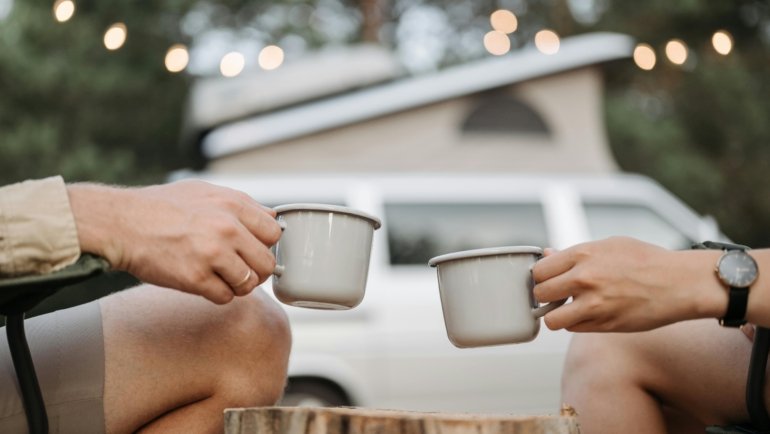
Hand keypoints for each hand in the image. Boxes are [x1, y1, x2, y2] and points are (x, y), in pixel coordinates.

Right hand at [69, 180, 282, 303]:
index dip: (265, 245)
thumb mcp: (204, 191)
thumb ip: (241, 204)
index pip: (274, 233)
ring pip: (249, 284)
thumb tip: (273, 218)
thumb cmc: (160, 207)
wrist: (120, 223)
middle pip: (266, 263)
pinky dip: (217, 295)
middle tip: (238, 270)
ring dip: (237, 285)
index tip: (252, 250)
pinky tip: (203, 283)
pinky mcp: (195, 278)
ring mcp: (212, 254)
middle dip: (255, 270)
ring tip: (219, 277)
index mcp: (232, 204)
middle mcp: (227, 228)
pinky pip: (225, 297)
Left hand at [532, 237, 724, 331]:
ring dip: (556, 315)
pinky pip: (573, 329)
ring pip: (551, 319)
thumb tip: (547, 255)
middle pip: (540, 294)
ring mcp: (593, 304)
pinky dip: (576, 324)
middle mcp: (584, 279)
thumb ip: (575, 253)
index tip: (549, 279)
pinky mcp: (604, 325)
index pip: (539, 270)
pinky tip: (588, 314)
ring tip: (568, 308)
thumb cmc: (646, 261)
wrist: (679, 283)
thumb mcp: (609, 245)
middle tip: (558, 295)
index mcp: (583, 254)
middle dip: (546, 296)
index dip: (541, 277)